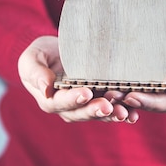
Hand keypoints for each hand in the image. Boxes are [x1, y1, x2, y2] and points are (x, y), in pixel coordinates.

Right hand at [18, 36, 139, 122]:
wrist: (56, 51)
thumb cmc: (40, 53)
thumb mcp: (31, 58)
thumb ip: (35, 72)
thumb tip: (45, 89)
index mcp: (49, 99)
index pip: (60, 102)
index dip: (73, 99)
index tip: (86, 92)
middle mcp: (68, 107)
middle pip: (81, 112)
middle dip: (96, 110)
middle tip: (109, 105)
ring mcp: (85, 105)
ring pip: (98, 114)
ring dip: (111, 114)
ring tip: (124, 112)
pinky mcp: (99, 100)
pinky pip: (110, 109)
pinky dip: (122, 112)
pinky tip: (133, 114)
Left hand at [113, 29, 165, 116]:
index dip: (151, 102)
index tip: (132, 96)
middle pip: (155, 106)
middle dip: (132, 101)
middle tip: (111, 95)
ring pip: (147, 102)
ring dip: (126, 99)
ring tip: (106, 92)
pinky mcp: (160, 89)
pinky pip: (144, 93)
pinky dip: (128, 92)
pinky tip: (111, 88)